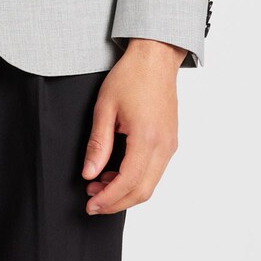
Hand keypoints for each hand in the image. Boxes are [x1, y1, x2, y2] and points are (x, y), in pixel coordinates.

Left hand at [80, 39, 184, 213]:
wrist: (155, 57)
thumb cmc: (130, 76)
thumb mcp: (105, 107)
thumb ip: (98, 144)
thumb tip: (89, 174)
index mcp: (147, 138)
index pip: (128, 183)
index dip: (108, 198)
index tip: (90, 204)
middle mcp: (164, 146)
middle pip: (142, 191)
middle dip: (116, 201)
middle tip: (92, 200)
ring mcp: (170, 144)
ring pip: (150, 184)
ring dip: (125, 191)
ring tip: (99, 184)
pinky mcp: (170, 141)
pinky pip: (155, 171)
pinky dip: (136, 179)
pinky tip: (115, 172)